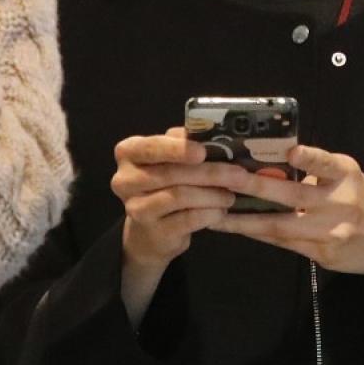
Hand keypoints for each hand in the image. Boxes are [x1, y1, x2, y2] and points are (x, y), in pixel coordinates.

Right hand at [114, 129, 246, 270]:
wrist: (150, 231)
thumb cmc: (164, 185)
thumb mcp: (168, 159)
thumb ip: (183, 143)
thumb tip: (212, 132)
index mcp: (129, 153)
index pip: (150, 147)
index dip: (177, 149)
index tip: (202, 151)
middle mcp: (125, 180)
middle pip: (170, 173)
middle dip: (209, 173)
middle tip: (238, 174)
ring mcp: (136, 208)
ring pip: (179, 197)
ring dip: (212, 195)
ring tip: (231, 195)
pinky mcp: (154, 232)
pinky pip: (186, 220)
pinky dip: (208, 214)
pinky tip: (221, 211)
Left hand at [214, 147, 363, 290]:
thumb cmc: (361, 200)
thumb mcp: (346, 176)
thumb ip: (315, 168)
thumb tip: (268, 159)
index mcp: (345, 175)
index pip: (326, 164)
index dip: (309, 158)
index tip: (290, 153)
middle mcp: (338, 203)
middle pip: (292, 196)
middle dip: (254, 188)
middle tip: (224, 179)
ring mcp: (329, 232)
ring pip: (280, 226)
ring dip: (244, 220)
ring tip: (214, 214)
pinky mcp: (321, 254)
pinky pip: (282, 243)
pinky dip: (257, 234)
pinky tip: (234, 229)